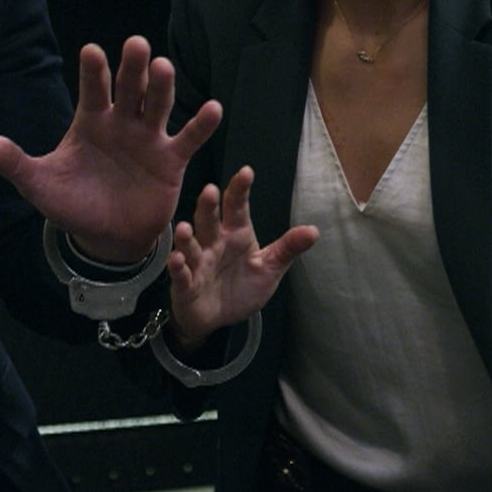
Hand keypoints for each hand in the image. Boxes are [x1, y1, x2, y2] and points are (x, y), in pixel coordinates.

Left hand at [0, 36, 221, 263]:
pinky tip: (213, 109)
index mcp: (90, 121)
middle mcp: (122, 122)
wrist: (105, 238)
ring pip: (157, 106)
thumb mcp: (40, 186)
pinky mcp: (171, 160)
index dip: (94, 72)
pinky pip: (188, 139)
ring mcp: (149, 138)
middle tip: (136, 45)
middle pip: (130, 88)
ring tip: (164, 68)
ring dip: (163, 87)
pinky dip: (201, 125)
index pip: (93, 90)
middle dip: (133, 68)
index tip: (92, 51)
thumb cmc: (72, 204)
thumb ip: (18, 164)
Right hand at [167, 167, 317, 350]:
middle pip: (209, 221)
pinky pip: (181, 274)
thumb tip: (314, 230)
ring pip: (191, 246)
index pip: (237, 208)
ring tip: (185, 227)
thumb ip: (288, 248)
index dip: (240, 190)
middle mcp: (214, 244)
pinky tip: (177, 259)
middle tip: (210, 190)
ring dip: (187, 237)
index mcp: (236, 235)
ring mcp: (198, 263)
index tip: (246, 172)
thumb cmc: (242, 287)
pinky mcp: (186, 285)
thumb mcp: (270, 268)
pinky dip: (178, 268)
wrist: (218, 319)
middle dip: (208, 206)